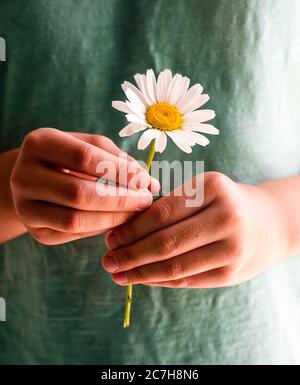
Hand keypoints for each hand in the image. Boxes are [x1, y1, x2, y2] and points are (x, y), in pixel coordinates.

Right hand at [10, 128, 159, 244]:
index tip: (145, 180)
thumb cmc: (68, 159)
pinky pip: (74, 234)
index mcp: (39, 143)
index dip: (119, 171)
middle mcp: (24, 176)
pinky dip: (101, 228)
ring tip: (136, 212)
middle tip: (145, 200)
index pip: (84, 158)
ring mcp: (26, 207)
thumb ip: (118, 161)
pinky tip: (118, 220)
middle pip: (79, 193)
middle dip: (120, 199)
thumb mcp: (88, 147)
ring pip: (75, 220)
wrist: (34, 179)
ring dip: (113, 218)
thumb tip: (152, 184)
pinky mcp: (35, 231)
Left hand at [102, 172, 288, 287]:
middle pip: (166, 242)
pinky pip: (187, 281)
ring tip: (117, 274)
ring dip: (140, 273)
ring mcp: (232, 248)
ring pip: (175, 267)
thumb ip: (167, 207)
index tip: (109, 238)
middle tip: (106, 260)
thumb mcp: (200, 191)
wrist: (267, 223)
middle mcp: (226, 216)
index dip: (131, 229)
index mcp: (213, 187)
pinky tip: (141, 279)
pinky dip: (159, 281)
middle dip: (130, 254)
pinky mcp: (231, 273)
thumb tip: (123, 229)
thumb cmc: (223, 202)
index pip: (161, 213)